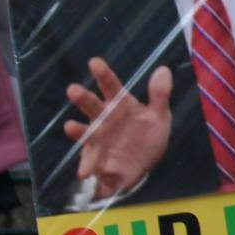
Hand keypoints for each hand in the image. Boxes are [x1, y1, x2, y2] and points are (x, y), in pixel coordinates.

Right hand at [66, 60, 172, 200]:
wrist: (142, 166)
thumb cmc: (146, 135)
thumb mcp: (158, 116)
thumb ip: (160, 94)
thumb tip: (164, 69)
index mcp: (121, 105)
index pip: (111, 86)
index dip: (103, 74)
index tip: (94, 62)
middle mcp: (105, 119)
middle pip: (93, 106)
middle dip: (83, 98)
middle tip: (73, 89)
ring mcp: (98, 139)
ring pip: (85, 132)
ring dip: (77, 130)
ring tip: (70, 126)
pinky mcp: (96, 159)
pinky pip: (89, 163)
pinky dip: (86, 166)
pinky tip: (84, 172)